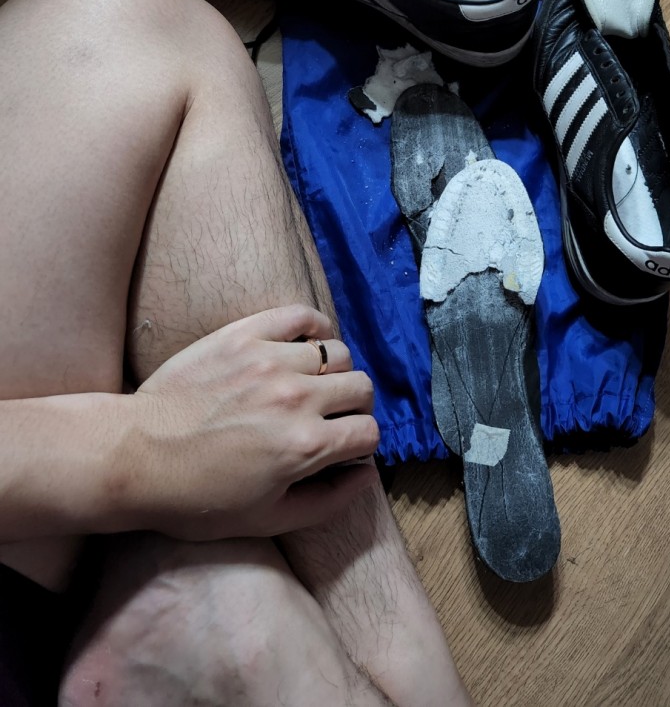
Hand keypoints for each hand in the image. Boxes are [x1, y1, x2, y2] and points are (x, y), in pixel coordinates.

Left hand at [119, 304, 379, 539]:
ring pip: (337, 353)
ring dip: (334, 372)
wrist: (134, 456)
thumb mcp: (267, 520)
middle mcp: (296, 398)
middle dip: (354, 408)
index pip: (368, 433)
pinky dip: (315, 326)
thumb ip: (328, 501)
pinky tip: (309, 343)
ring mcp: (270, 361)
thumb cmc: (196, 498)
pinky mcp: (244, 335)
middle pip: (361, 388)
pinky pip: (300, 315)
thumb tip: (367, 476)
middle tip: (330, 418)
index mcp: (305, 446)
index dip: (361, 447)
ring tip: (313, 385)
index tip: (343, 450)